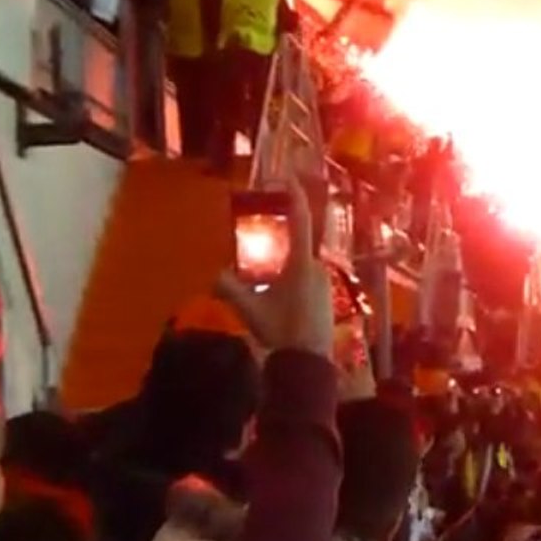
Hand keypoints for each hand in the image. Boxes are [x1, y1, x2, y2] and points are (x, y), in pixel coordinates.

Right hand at [216, 175, 333, 357]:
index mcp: (301, 263)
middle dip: (278, 247)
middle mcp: (318, 267)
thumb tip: (213, 275)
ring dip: (282, 270)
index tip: (290, 177)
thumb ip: (231, 289)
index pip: (300, 221)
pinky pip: (306, 280)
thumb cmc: (281, 331)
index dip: (295, 197)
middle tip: (261, 253)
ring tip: (267, 289)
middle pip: (295, 247)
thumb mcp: (251, 310)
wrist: (309, 363)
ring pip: (299, 266)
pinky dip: (291, 282)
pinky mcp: (327, 296)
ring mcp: (325, 282)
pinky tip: (280, 302)